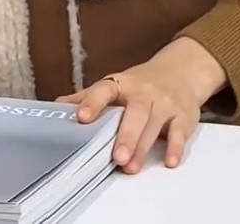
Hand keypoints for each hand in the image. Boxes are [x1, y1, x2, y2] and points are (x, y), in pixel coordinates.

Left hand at [58, 39, 225, 173]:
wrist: (181, 72)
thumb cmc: (141, 85)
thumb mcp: (115, 86)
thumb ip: (88, 97)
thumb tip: (56, 107)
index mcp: (122, 83)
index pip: (105, 89)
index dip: (93, 102)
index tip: (81, 117)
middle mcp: (143, 92)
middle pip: (135, 112)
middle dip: (126, 135)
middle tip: (116, 156)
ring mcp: (164, 103)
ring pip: (154, 124)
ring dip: (143, 146)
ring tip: (131, 166)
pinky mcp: (183, 116)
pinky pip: (180, 132)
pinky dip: (175, 147)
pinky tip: (169, 161)